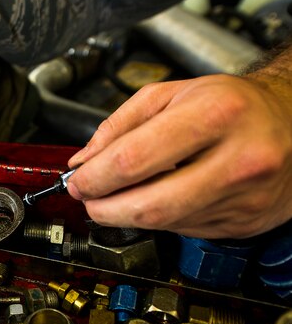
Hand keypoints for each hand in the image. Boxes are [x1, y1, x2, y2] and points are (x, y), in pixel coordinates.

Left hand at [66, 73, 291, 238]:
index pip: (135, 160)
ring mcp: (244, 196)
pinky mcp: (245, 222)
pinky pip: (184, 229)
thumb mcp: (171, 94)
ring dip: (127, 216)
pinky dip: (158, 219)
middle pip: (149, 205)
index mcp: (215, 115)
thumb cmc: (231, 105)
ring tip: (114, 198)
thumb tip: (83, 161)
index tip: (78, 181)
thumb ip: (120, 125)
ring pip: (164, 223)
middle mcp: (237, 159)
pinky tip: (155, 200)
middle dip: (105, 208)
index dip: (96, 178)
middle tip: (89, 200)